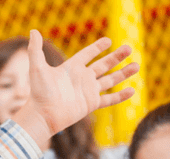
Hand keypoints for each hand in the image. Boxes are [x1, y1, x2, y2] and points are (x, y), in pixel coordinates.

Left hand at [13, 30, 138, 148]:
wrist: (43, 115)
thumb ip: (35, 50)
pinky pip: (109, 99)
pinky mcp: (91, 104)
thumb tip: (33, 31)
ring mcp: (87, 91)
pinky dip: (120, 96)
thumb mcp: (37, 68)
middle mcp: (81, 78)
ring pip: (110, 80)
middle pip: (103, 65)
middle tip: (129, 48)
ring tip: (136, 65)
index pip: (87, 54)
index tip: (109, 41)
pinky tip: (132, 90)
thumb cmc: (39, 92)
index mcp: (71, 68)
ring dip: (123, 73)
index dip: (98, 47)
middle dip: (116, 57)